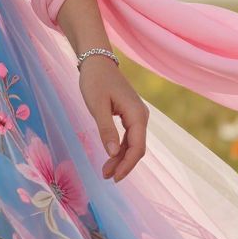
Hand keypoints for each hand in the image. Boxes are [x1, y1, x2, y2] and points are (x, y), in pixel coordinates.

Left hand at [78, 54, 148, 183]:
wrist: (97, 60)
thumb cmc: (95, 80)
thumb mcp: (97, 105)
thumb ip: (106, 129)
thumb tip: (114, 153)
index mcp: (137, 114)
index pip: (138, 147)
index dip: (127, 165)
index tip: (115, 178)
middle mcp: (141, 116)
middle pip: (137, 148)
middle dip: (123, 164)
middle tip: (106, 177)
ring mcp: (136, 115)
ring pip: (133, 143)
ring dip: (121, 158)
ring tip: (106, 172)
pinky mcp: (129, 114)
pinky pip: (128, 136)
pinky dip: (120, 148)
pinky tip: (110, 156)